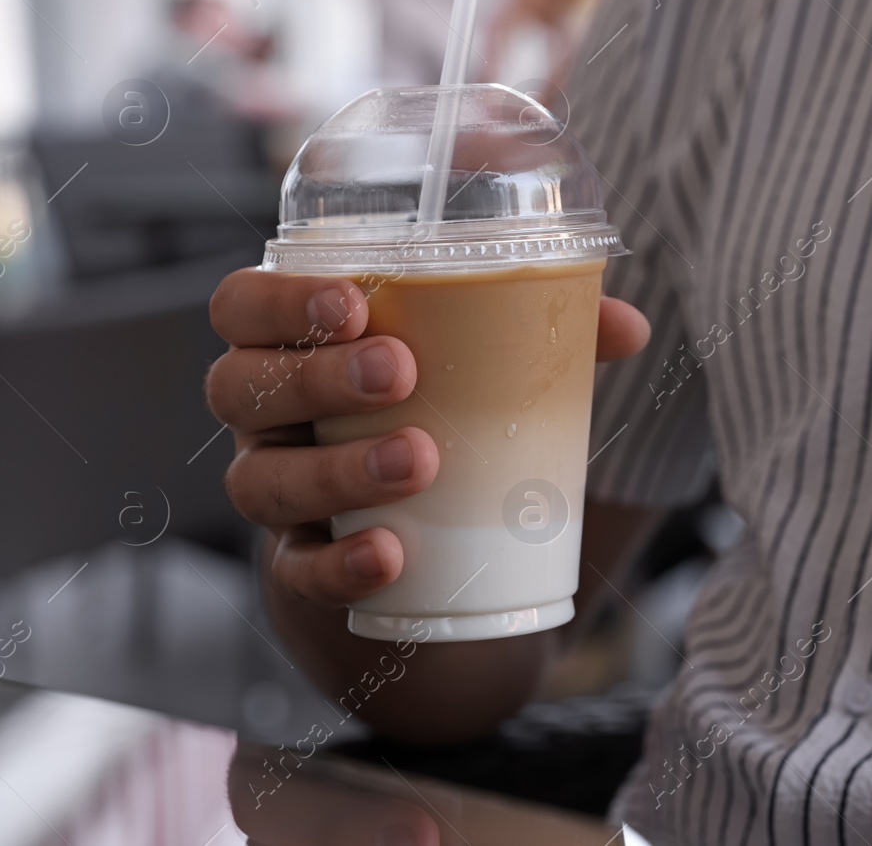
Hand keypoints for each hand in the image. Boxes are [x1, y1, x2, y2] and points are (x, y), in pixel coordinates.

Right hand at [205, 269, 649, 608]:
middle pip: (242, 386)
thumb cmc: (446, 418)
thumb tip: (629, 325)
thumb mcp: (485, 370)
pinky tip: (389, 554)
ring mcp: (277, 492)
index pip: (242, 306)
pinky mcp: (299, 567)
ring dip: (337, 468)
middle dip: (317, 376)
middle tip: (401, 371)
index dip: (280, 300)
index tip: (355, 300)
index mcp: (297, 347)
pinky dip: (340, 566)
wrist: (423, 545)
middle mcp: (267, 418)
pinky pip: (296, 571)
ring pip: (263, 480)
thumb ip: (549, 335)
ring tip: (419, 460)